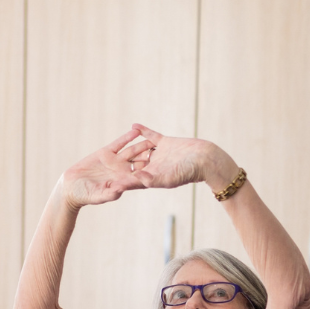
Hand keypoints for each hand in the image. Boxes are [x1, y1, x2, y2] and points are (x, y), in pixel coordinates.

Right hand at [57, 128, 154, 208]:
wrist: (72, 187)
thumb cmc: (86, 195)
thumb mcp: (99, 195)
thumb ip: (109, 193)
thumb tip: (119, 190)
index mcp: (124, 181)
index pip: (141, 176)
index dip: (151, 172)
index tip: (162, 169)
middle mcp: (122, 170)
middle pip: (140, 162)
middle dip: (151, 157)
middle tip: (163, 152)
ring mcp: (115, 160)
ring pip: (132, 151)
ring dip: (143, 145)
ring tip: (153, 139)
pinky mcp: (106, 152)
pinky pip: (119, 143)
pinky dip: (127, 137)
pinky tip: (135, 131)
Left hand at [111, 126, 238, 194]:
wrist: (207, 159)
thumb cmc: (188, 172)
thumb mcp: (166, 178)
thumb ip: (149, 180)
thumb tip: (133, 179)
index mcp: (152, 178)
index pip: (132, 180)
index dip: (119, 181)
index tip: (105, 183)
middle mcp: (154, 167)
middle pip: (133, 166)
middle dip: (120, 165)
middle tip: (102, 164)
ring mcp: (160, 154)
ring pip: (141, 150)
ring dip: (129, 147)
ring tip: (115, 144)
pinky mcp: (166, 143)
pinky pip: (152, 136)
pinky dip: (144, 131)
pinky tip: (133, 125)